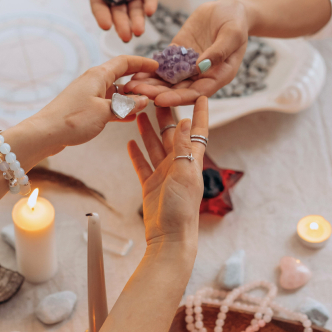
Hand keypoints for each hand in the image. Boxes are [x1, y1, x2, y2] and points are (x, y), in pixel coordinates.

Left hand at [32, 56, 157, 152]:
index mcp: (98, 76)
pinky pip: (108, 105)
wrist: (45, 134)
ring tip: (147, 104)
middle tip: (156, 88)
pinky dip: (120, 109)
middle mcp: (94, 82)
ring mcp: (89, 95)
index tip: (157, 66)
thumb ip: (126, 106)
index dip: (142, 62)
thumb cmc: (72, 120)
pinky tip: (131, 117)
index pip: (124, 62)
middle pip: (121, 76)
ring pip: (116, 93)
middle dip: (139, 82)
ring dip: (130, 98)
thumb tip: (143, 100)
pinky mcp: (86, 108)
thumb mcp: (105, 112)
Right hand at [89, 0, 165, 41]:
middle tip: (125, 36)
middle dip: (122, 24)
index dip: (102, 15)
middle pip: (118, 12)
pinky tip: (150, 12)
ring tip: (138, 31)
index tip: (105, 25)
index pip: (99, 3)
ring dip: (137, 21)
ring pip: (135, 10)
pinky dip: (150, 5)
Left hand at [124, 0, 248, 106]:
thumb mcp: (232, 34)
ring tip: (130, 85)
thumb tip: (201, 67)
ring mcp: (188, 67)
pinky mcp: (178, 56)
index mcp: (217, 77)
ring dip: (149, 85)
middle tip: (137, 93)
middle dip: (157, 93)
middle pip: (178, 91)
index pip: (196, 93)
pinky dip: (149, 71)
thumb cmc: (236, 22)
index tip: (160, 100)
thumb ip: (219, 51)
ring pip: (167, 81)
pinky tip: (133, 72)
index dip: (178, 98)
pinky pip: (162, 67)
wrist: (229, 9)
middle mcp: (201, 77)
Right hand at [128, 97, 207, 246]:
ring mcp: (164, 174)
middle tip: (157, 96)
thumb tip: (185, 121)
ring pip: (154, 146)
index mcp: (191, 161)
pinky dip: (136, 154)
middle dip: (166, 116)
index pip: (198, 132)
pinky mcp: (150, 184)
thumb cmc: (181, 208)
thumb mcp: (184, 174)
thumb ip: (183, 147)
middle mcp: (178, 164)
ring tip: (140, 113)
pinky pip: (142, 164)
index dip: (200, 114)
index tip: (201, 96)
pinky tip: (130, 143)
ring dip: (148, 131)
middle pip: (172, 134)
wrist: (169, 236)